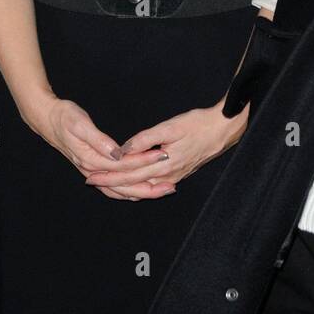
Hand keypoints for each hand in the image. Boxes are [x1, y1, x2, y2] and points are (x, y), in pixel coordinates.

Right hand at [31, 95, 162, 201]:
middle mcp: (92, 170)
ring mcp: (92, 172)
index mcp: (91, 158)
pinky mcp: (94, 170)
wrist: (47, 119)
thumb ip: (98, 140)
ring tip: (163, 191)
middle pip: (124, 185)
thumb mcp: (80, 123)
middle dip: (149, 186)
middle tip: (171, 186)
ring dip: (142, 192)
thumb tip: (116, 153)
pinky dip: (128, 191)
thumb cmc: (64, 117)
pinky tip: (141, 191)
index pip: (123, 165)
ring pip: (119, 190)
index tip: (161, 157)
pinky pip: (113, 187)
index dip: (143, 162)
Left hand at [84, 99, 248, 197]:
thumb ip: (145, 139)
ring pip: (143, 188)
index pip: (129, 174)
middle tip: (90, 181)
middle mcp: (167, 176)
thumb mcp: (171, 127)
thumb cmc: (198, 125)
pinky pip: (153, 186)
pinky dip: (138, 187)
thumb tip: (123, 149)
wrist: (223, 130)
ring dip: (123, 187)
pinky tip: (131, 185)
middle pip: (133, 184)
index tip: (91, 175)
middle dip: (110, 183)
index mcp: (163, 164)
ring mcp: (174, 177)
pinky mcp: (178, 173)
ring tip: (105, 184)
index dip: (109, 175)